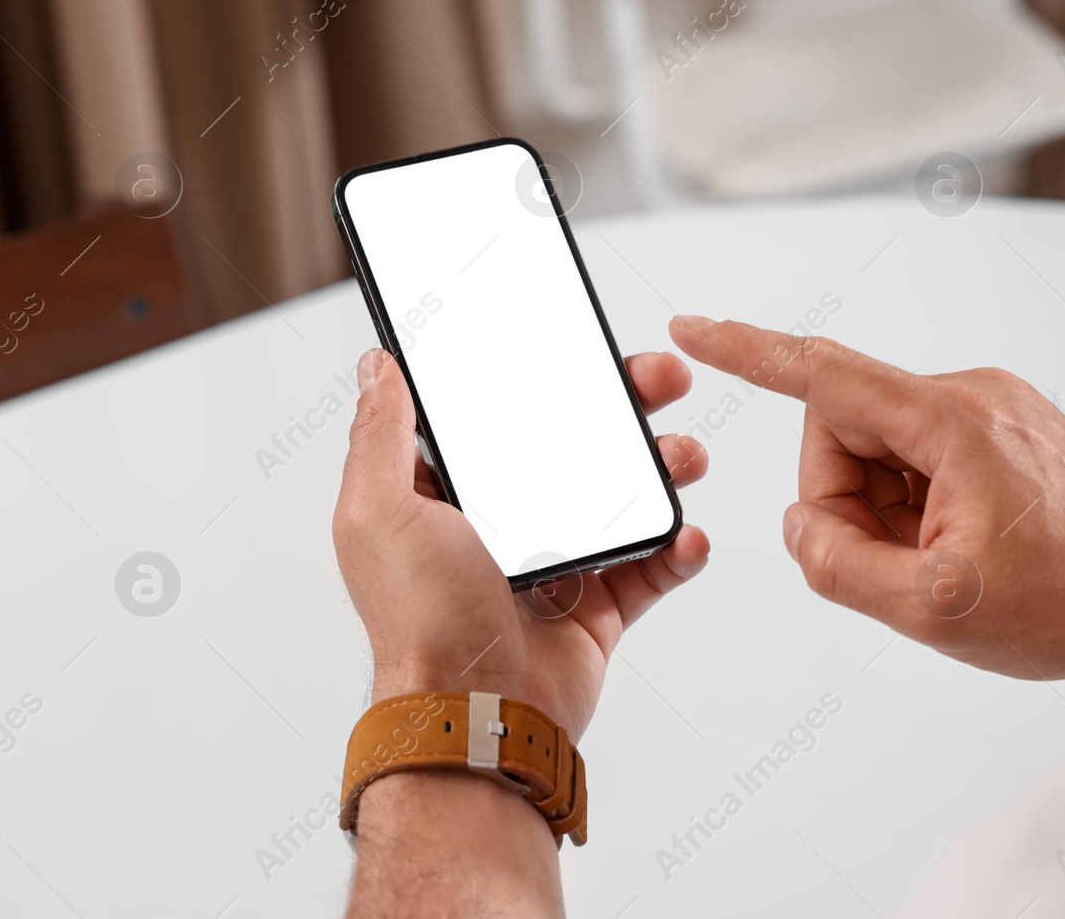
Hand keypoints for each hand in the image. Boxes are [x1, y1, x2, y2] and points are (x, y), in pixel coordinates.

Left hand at [332, 347, 709, 740]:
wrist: (477, 718)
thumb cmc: (420, 623)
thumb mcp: (378, 511)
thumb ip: (381, 435)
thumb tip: (379, 368)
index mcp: (449, 496)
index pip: (502, 418)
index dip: (542, 376)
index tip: (580, 345)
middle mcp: (504, 525)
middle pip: (576, 446)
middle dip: (625, 407)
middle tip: (662, 380)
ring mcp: (557, 566)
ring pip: (624, 499)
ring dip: (663, 470)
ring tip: (684, 458)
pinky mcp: (599, 609)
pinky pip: (652, 567)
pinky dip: (678, 550)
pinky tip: (686, 535)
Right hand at [669, 317, 1064, 678]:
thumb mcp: (934, 609)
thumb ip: (838, 563)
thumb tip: (798, 524)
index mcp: (951, 422)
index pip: (823, 373)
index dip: (746, 351)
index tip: (693, 329)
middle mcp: (972, 394)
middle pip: (845, 432)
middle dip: (850, 503)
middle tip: (903, 567)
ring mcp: (993, 407)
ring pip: (882, 450)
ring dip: (889, 511)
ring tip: (947, 561)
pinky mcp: (1005, 428)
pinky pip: (922, 456)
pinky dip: (919, 505)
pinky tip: (967, 546)